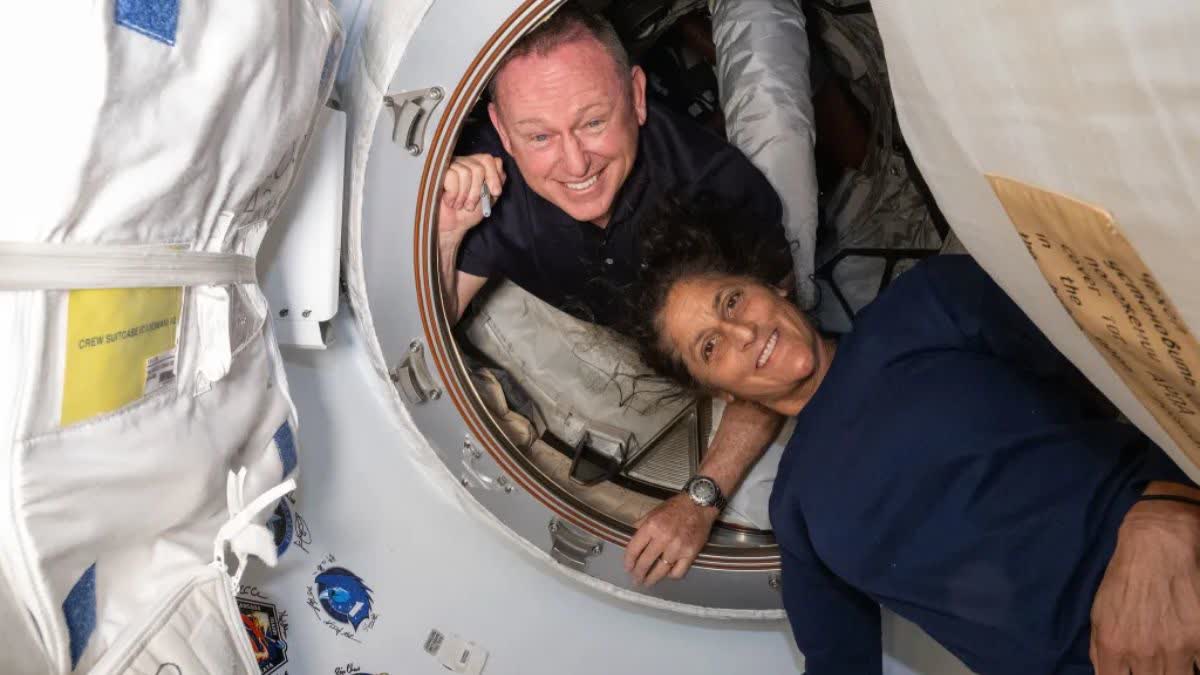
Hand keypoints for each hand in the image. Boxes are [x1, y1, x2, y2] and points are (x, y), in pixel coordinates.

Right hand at [438, 154, 504, 237]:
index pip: (488, 159)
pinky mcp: (437, 173)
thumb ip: (497, 182)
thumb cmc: (468, 213)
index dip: (494, 176)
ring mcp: (449, 167)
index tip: (495, 192)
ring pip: (465, 172)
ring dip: (464, 195)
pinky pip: (452, 176)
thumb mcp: (489, 198)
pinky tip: (449, 201)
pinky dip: (453, 194)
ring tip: (460, 204)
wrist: (451, 227)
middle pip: (478, 168)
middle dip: (477, 191)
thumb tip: (499, 165)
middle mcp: (462, 163)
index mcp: (475, 167)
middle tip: (470, 204)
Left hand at [624, 493, 717, 586]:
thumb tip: (631, 539)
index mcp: (651, 526)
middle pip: (645, 562)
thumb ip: (641, 525)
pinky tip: (667, 574)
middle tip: (636, 580)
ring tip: (648, 582)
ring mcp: (678, 548)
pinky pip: (678, 572)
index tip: (627, 568)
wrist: (699, 504)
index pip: (634, 549)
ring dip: (652, 579)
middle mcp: (663, 538)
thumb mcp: (653, 511)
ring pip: (661, 570)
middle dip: (638, 574)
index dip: (628, 561)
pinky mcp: (690, 554)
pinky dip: (671, 576)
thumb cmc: (675, 507)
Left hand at [1090, 498, 1199, 674]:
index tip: (1130, 673)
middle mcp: (1144, 651)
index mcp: (1113, 645)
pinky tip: (1188, 654)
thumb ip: (1099, 649)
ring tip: (1170, 658)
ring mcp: (1176, 647)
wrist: (1157, 545)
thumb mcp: (1099, 611)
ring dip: (1173, 671)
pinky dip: (1194, 662)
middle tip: (1152, 666)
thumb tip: (1104, 673)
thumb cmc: (1125, 577)